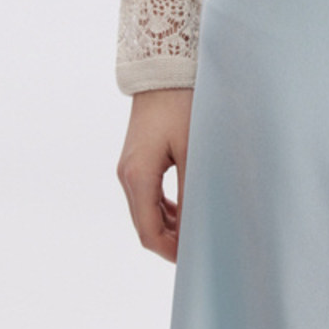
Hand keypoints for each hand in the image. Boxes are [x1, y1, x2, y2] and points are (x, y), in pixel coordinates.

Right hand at [118, 87, 192, 260]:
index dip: (171, 251)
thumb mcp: (193, 149)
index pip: (149, 232)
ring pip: (146, 211)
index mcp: (137, 177)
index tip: (195, 260)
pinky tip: (186, 209)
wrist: (163, 69)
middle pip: (145, 225)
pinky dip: (165, 208)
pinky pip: (148, 194)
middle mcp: (127, 175)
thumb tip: (198, 225)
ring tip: (198, 231)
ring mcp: (129, 167)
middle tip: (201, 248)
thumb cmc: (181, 104)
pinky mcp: (137, 159)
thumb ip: (193, 190)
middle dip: (171, 241)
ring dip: (169, 225)